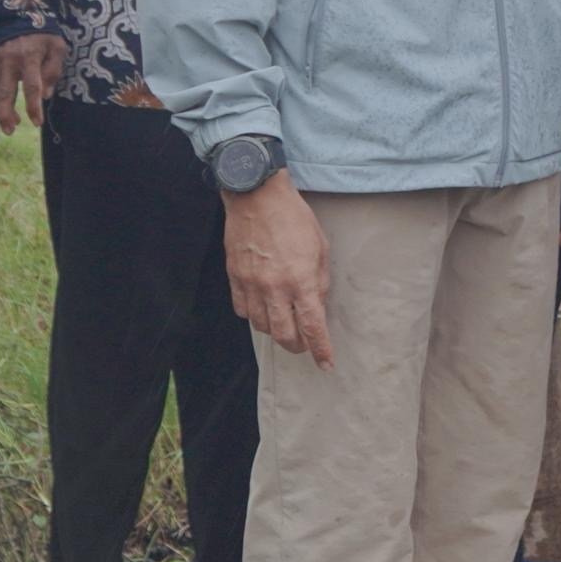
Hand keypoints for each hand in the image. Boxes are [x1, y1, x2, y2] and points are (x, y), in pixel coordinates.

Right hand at [0, 33, 66, 132]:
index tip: (36, 122)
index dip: (33, 107)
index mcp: (29, 57)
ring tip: (8, 126)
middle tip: (10, 131)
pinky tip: (1, 110)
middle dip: (6, 115)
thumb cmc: (43, 33)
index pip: (31, 88)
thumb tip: (46, 95)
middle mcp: (10, 61)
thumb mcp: (57, 47)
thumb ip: (53, 70)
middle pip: (5, 93)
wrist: (16, 14)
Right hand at [223, 174, 333, 363]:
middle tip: (304, 346)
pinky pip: (243, 310)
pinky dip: (254, 316)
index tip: (326, 363)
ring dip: (275, 332)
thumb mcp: (320, 248)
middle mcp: (275, 287)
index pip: (312, 327)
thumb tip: (317, 307)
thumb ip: (319, 282)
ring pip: (262, 326)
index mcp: (302, 280)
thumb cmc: (294, 219)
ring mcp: (252, 284)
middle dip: (297, 347)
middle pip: (284, 335)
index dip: (320, 350)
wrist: (257, 198)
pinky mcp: (235, 278)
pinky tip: (262, 309)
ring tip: (284, 325)